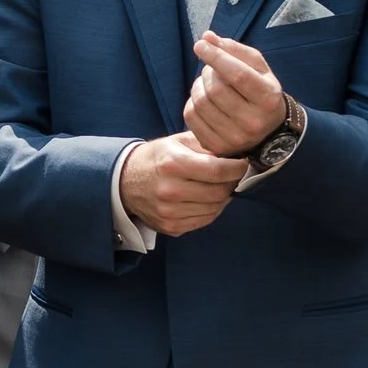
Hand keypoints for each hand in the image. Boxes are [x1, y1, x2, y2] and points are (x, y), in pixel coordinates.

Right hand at [120, 134, 248, 235]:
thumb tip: (236, 153)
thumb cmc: (156, 158)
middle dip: (232, 183)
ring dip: (223, 198)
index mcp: (172, 164)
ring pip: (214, 209)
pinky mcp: (170, 226)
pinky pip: (204, 221)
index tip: (242, 164)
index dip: (236, 168)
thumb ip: (206, 145)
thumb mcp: (177, 141)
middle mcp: (170, 190)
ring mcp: (169, 212)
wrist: (125, 182)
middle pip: (218, 192)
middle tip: (233, 175)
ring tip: (220, 186)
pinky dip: (212, 210)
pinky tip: (208, 199)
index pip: (217, 170)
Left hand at [184, 30, 289, 155]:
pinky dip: (192, 102)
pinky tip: (202, 99)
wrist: (267, 132)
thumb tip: (207, 37)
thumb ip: (234, 50)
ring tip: (207, 84)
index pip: (238, 75)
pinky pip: (191, 117)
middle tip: (211, 69)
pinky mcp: (217, 146)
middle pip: (216, 89)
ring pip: (201, 102)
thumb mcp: (257, 68)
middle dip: (207, 72)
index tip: (200, 45)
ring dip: (198, 86)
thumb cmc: (261, 92)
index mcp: (268, 99)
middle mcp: (253, 122)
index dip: (216, 57)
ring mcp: (234, 138)